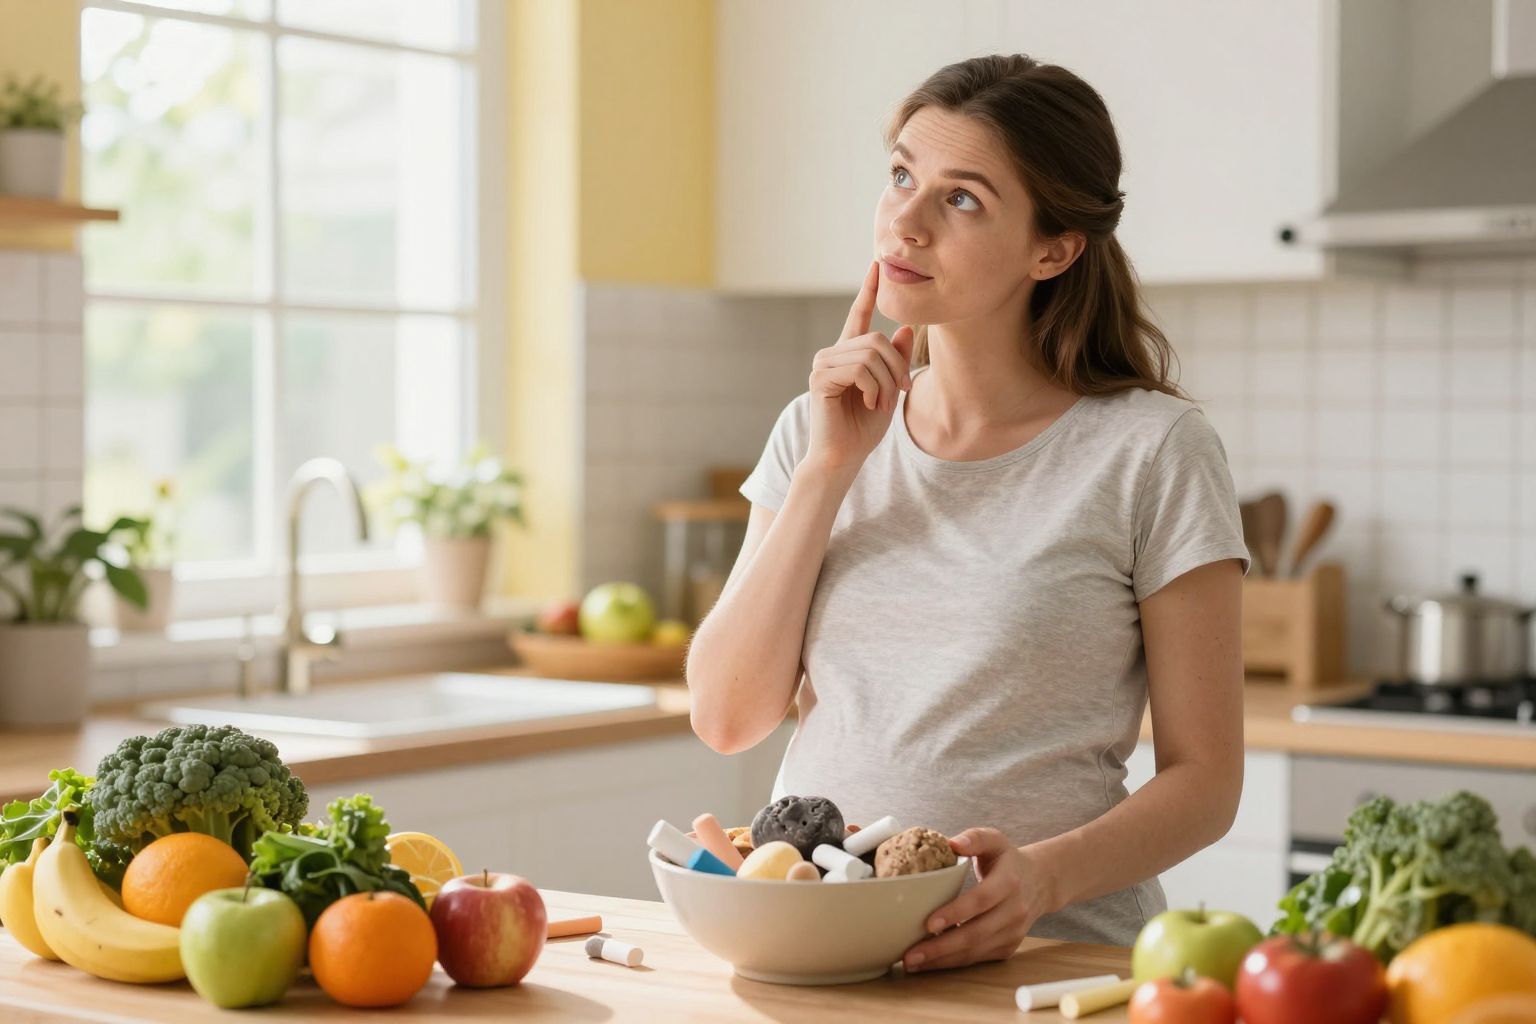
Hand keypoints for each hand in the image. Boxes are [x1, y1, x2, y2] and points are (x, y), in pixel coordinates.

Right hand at [804, 259, 914, 476]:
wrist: (843, 457)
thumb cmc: (863, 428)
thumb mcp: (889, 390)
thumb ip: (896, 360)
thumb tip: (906, 328)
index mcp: (847, 354)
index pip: (857, 315)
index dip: (868, 291)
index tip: (876, 266)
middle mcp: (831, 354)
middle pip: (876, 340)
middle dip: (897, 367)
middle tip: (900, 391)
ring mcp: (823, 365)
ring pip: (871, 354)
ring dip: (888, 382)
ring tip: (882, 403)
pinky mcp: (821, 378)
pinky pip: (861, 370)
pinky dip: (875, 389)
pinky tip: (870, 404)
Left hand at [901, 827, 1049, 973]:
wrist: (1040, 882)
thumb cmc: (1007, 860)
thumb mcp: (995, 840)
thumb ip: (974, 838)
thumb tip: (951, 843)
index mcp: (1009, 882)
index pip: (982, 899)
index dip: (956, 912)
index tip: (929, 923)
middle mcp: (1015, 911)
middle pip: (976, 933)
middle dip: (941, 947)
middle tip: (910, 954)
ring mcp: (1013, 932)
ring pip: (975, 951)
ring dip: (942, 960)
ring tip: (912, 962)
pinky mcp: (1008, 947)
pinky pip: (978, 958)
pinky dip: (953, 962)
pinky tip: (930, 961)